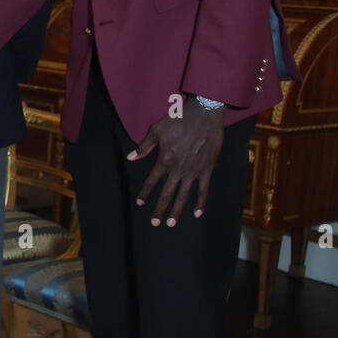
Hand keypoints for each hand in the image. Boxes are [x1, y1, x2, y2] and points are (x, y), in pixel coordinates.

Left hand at [127, 99, 224, 225]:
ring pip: (183, 195)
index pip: (152, 181)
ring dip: (176, 210)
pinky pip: (203, 190)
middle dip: (159, 209)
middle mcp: (178, 169)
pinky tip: (196, 214)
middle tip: (155, 223)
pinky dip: (200, 202)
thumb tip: (130, 157)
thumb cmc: (179, 119)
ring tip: (171, 224)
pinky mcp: (207, 169)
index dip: (145, 193)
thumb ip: (144, 146)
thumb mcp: (157, 130)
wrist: (204, 114)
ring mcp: (193, 171)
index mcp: (164, 160)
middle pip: (167, 194)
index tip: (139, 203)